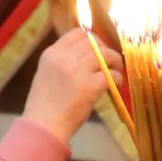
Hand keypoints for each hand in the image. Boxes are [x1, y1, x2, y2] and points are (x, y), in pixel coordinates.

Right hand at [23, 28, 120, 142]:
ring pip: (104, 55)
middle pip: (93, 42)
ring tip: (117, 70)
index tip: (99, 49)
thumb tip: (86, 55)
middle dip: (105, 49)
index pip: (77, 34)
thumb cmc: (44, 105)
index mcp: (51, 54)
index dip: (93, 40)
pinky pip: (110, 75)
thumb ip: (62, 61)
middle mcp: (63, 58)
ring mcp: (77, 71)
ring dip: (115, 61)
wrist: (44, 126)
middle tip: (111, 60)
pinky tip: (116, 84)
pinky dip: (117, 78)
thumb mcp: (47, 74)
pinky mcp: (89, 86)